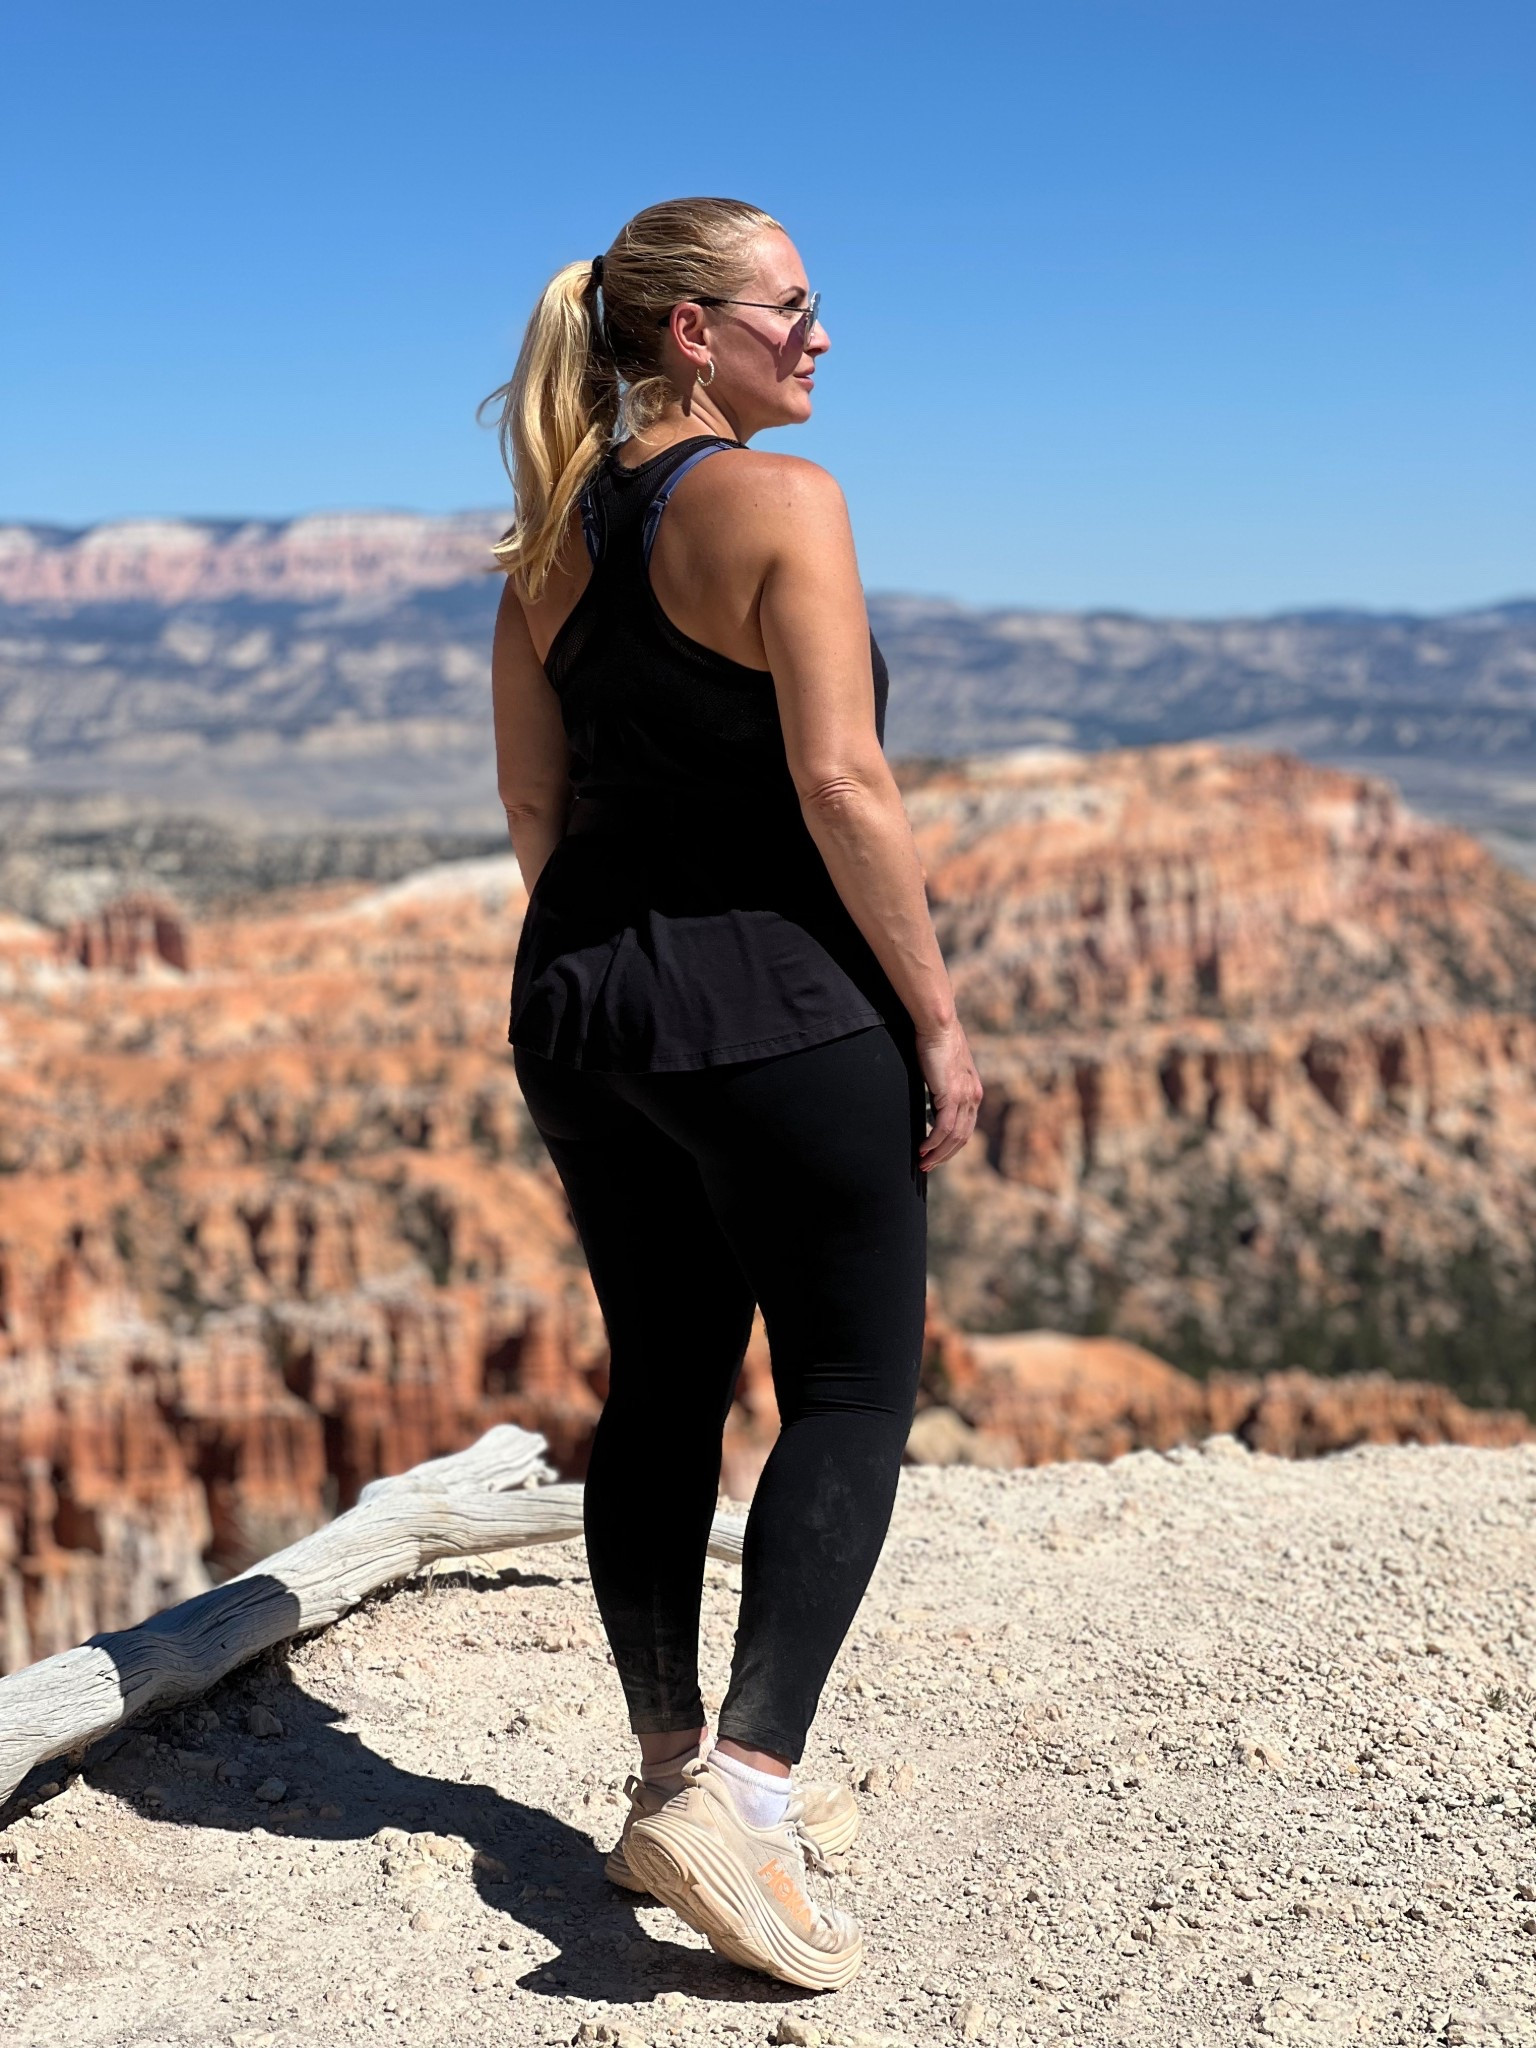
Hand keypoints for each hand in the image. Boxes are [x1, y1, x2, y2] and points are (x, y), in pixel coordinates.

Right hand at [915, 1018, 982, 1170]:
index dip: (952, 1145)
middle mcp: (973, 1097)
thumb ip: (942, 1085)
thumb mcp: (943, 1068)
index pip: (966, 1127)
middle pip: (963, 1137)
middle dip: (945, 1155)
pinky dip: (933, 1141)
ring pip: (954, 1137)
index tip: (937, 1155)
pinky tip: (923, 1149)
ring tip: (922, 1163)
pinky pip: (943, 1127)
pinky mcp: (951, 1094)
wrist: (938, 1025)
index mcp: (974, 1091)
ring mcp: (964, 1097)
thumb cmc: (936, 1041)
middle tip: (928, 1166)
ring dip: (938, 1153)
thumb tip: (931, 1098)